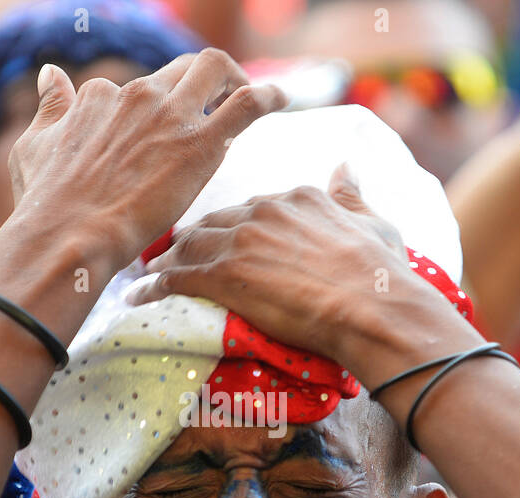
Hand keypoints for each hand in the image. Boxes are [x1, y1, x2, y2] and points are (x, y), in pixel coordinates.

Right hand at [5, 50, 286, 270]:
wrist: (71, 235)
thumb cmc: (48, 205)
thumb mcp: (34, 147)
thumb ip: (50, 109)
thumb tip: (49, 74)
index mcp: (103, 96)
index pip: (142, 89)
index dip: (161, 109)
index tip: (171, 132)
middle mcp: (138, 95)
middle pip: (183, 69)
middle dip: (206, 82)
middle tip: (220, 107)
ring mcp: (171, 116)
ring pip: (216, 70)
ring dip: (237, 79)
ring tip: (253, 99)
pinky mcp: (199, 142)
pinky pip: (247, 102)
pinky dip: (269, 95)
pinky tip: (281, 101)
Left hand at [125, 163, 474, 379]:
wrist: (373, 308)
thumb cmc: (381, 275)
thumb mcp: (373, 224)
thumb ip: (351, 196)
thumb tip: (346, 167)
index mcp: (296, 198)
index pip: (250, 207)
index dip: (232, 225)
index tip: (221, 238)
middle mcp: (263, 210)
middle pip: (213, 222)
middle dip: (191, 238)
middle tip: (172, 253)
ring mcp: (241, 241)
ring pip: (188, 246)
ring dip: (166, 260)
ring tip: (149, 273)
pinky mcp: (224, 275)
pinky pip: (176, 277)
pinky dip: (153, 287)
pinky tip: (138, 296)